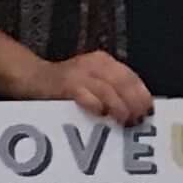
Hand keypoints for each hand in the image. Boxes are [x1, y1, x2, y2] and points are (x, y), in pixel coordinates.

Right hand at [29, 50, 152, 121]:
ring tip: (124, 121)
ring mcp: (79, 73)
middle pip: (123, 83)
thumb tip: (138, 109)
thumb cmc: (66, 86)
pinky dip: (96, 106)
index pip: (130, 76)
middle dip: (134, 103)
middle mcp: (93, 63)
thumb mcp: (93, 81)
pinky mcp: (66, 85)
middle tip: (137, 120)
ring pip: (108, 90)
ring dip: (119, 108)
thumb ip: (113, 90)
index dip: (142, 94)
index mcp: (104, 61)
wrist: (33, 78)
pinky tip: (101, 114)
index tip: (149, 110)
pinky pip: (87, 96)